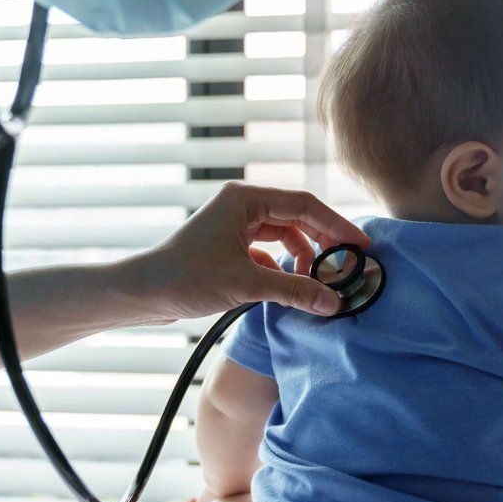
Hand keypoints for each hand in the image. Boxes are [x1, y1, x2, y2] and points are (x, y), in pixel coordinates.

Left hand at [128, 181, 370, 321]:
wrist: (142, 293)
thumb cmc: (186, 279)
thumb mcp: (246, 284)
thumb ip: (294, 290)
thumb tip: (333, 302)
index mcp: (245, 199)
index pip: (305, 205)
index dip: (337, 226)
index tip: (361, 246)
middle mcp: (241, 205)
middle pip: (297, 218)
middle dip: (323, 243)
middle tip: (347, 266)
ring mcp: (234, 225)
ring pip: (283, 236)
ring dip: (303, 258)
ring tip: (318, 282)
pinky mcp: (228, 247)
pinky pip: (267, 252)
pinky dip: (283, 268)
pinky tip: (291, 288)